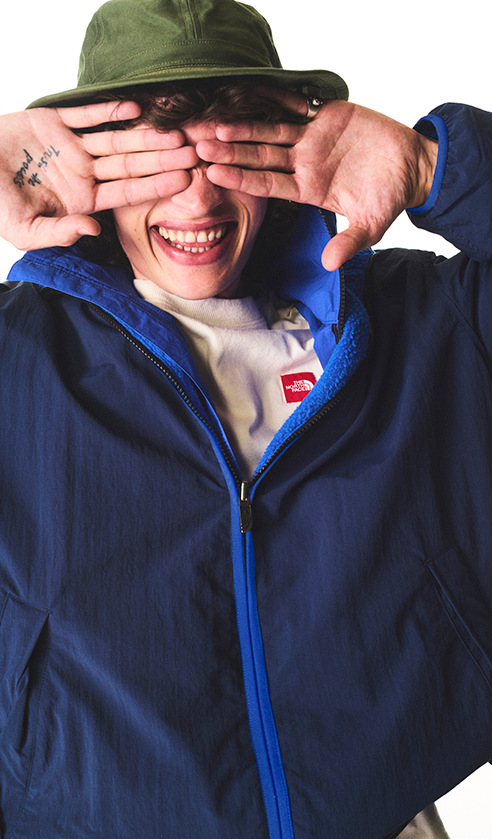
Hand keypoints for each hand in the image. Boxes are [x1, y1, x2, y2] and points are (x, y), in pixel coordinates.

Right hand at [0, 102, 197, 249]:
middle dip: (162, 159)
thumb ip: (60, 233)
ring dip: (145, 135)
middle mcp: (84, 174)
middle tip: (194, 152)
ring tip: (175, 131)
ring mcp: (71, 147)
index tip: (186, 180)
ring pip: (116, 139)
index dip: (157, 186)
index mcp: (83, 200)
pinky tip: (136, 109)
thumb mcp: (25, 231)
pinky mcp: (54, 121)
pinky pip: (87, 114)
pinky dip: (109, 110)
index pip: (128, 192)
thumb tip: (93, 230)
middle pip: (131, 165)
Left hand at [197, 93, 437, 269]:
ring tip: (216, 123)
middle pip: (260, 157)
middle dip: (231, 151)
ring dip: (245, 126)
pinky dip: (276, 97)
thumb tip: (330, 264)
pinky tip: (251, 90)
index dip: (241, 178)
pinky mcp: (326, 116)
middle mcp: (303, 164)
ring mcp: (312, 140)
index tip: (214, 174)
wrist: (411, 166)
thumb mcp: (370, 225)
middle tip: (200, 146)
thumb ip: (348, 242)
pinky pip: (296, 105)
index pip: (267, 184)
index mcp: (309, 189)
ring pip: (272, 131)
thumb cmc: (390, 197)